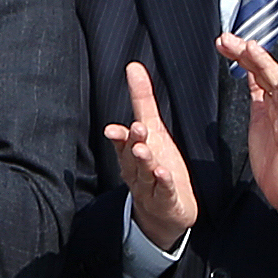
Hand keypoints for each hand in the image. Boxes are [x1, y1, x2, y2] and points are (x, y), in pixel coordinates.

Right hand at [108, 62, 200, 251]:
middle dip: (133, 143)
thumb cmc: (157, 165)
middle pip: (132, 156)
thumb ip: (142, 99)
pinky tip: (163, 173)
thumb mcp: (153, 130)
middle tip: (137, 130)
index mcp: (131, 152)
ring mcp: (149, 187)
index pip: (122, 142)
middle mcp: (136, 169)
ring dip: (144, 162)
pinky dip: (162, 183)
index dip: (118, 136)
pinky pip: (162, 192)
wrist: (165, 211)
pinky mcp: (165, 201)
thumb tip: (133, 66)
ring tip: (145, 151)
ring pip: (144, 173)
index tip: (113, 129)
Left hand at [222, 34, 277, 228]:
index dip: (241, 55)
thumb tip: (248, 77)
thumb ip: (257, 98)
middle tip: (229, 39)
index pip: (256, 71)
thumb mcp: (260, 120)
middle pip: (265, 71)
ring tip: (252, 48)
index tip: (224, 42)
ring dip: (265, 64)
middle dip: (247, 53)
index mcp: (271, 102)